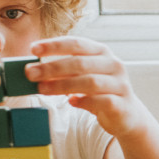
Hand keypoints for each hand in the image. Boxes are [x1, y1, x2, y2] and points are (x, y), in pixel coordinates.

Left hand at [28, 36, 153, 138]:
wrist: (127, 115)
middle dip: (52, 68)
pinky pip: (100, 102)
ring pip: (89, 82)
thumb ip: (64, 71)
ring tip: (42, 89)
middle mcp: (114, 65)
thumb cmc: (99, 92)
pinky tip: (72, 102)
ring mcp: (120, 85)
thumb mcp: (83, 76)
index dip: (53, 45)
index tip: (32, 49)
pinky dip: (83, 102)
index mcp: (102, 52)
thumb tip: (34, 70)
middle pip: (79, 63)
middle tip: (31, 74)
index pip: (76, 44)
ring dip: (62, 86)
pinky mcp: (122, 104)